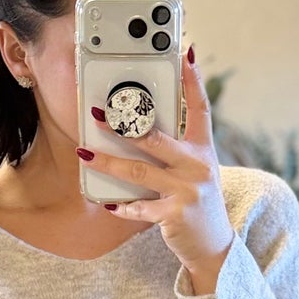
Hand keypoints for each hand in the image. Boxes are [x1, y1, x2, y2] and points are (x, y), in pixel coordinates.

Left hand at [77, 44, 234, 280]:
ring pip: (139, 171)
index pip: (200, 108)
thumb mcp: (195, 171)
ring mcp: (187, 191)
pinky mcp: (175, 215)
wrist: (213, 244)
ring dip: (108, 161)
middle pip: (156, 139)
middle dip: (124, 125)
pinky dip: (122, 205)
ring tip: (85, 153)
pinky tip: (108, 201)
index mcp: (203, 150)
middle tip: (98, 114)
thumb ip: (175, 150)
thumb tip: (137, 129)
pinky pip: (139, 207)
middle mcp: (198, 166)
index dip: (193, 80)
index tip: (186, 53)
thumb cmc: (197, 202)